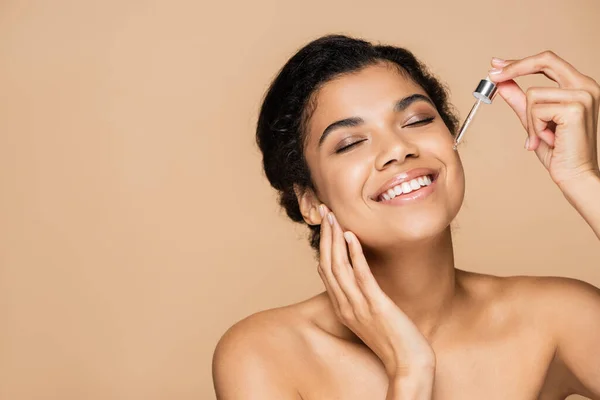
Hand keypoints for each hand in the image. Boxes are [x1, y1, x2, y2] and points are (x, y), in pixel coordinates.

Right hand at [316, 204, 435, 379]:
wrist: (407, 365)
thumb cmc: (394, 341)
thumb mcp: (370, 317)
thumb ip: (361, 298)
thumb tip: (361, 279)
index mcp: (342, 307)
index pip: (325, 271)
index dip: (323, 246)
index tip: (326, 225)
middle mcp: (345, 305)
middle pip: (327, 264)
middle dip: (325, 236)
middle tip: (325, 212)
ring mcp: (358, 306)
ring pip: (338, 266)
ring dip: (335, 238)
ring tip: (334, 217)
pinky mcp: (376, 305)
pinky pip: (361, 275)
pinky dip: (354, 254)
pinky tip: (352, 236)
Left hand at [488, 51, 599, 190]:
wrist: (575, 174)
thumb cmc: (558, 151)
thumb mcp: (534, 120)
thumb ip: (520, 100)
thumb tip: (502, 82)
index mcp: (579, 86)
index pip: (548, 61)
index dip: (520, 61)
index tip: (497, 64)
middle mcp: (586, 86)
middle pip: (545, 60)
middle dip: (515, 67)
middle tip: (493, 76)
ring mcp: (583, 95)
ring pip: (533, 94)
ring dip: (530, 120)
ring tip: (542, 137)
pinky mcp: (575, 108)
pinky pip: (536, 110)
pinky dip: (535, 128)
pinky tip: (548, 140)